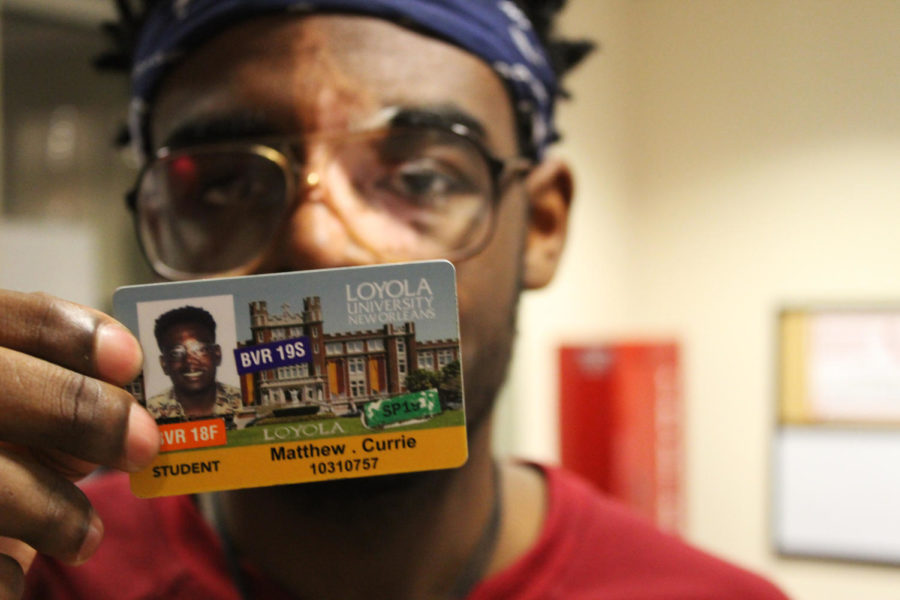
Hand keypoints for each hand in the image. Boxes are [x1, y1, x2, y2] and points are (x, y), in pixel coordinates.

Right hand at [0, 291, 158, 598]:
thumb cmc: (3, 441)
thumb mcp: (24, 404)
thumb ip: (62, 387)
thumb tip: (134, 401)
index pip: (5, 316)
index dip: (68, 333)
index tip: (131, 359)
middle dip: (78, 411)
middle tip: (144, 444)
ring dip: (50, 510)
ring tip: (86, 536)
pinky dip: (4, 571)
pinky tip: (17, 575)